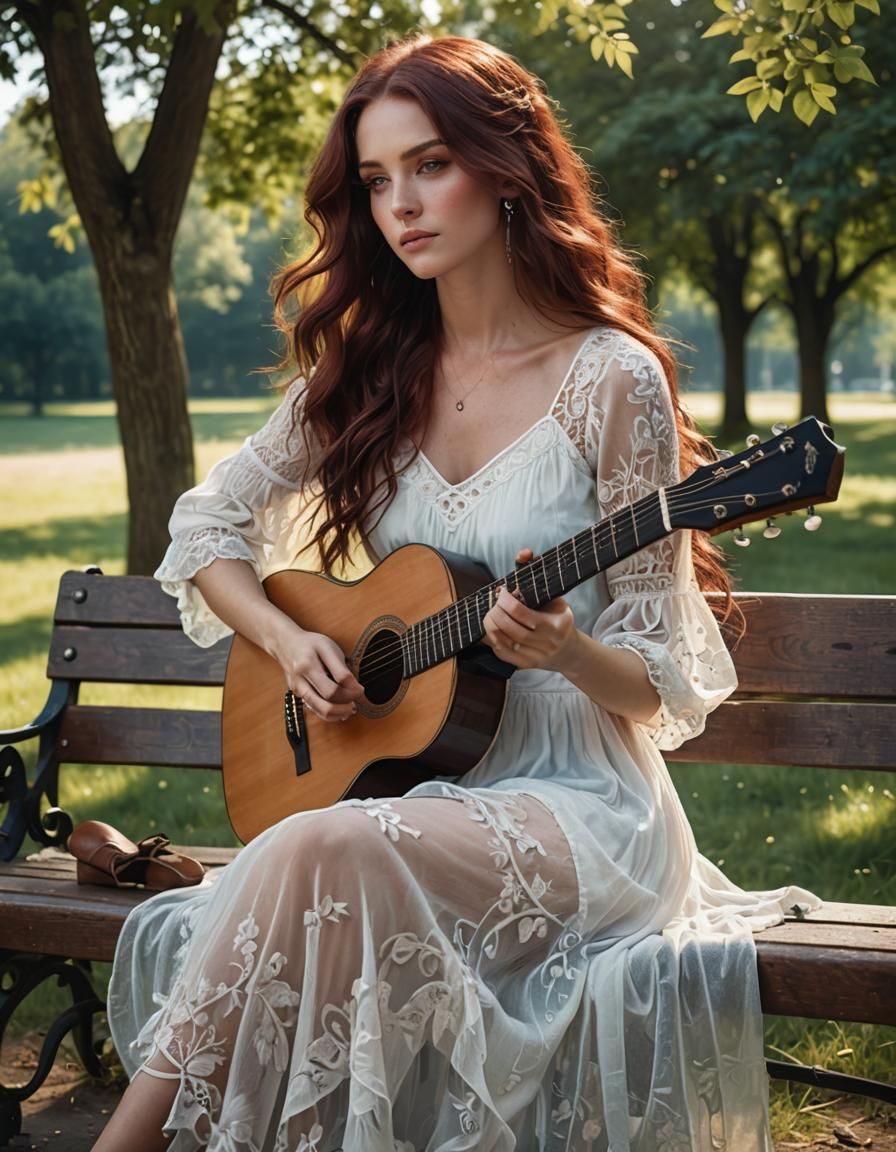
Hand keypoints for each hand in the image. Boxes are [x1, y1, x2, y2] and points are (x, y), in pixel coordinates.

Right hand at [271, 619, 364, 722]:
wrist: (286, 644)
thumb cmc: (311, 644)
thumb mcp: (328, 647)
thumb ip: (341, 668)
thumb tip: (355, 688)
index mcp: (309, 663)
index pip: (334, 683)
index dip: (352, 690)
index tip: (361, 689)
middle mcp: (301, 678)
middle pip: (326, 699)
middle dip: (345, 705)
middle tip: (356, 703)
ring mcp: (297, 688)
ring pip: (319, 709)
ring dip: (338, 713)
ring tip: (350, 709)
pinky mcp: (297, 695)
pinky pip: (314, 709)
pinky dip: (329, 714)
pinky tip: (339, 711)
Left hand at [482, 547, 581, 673]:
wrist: (568, 650)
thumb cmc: (558, 617)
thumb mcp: (555, 596)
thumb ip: (536, 573)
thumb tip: (524, 553)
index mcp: (557, 625)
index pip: (522, 613)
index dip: (506, 601)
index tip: (502, 592)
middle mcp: (548, 643)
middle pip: (511, 629)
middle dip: (496, 613)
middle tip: (493, 603)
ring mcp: (537, 657)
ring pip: (504, 642)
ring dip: (491, 625)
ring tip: (490, 614)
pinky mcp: (527, 665)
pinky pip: (503, 653)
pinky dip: (492, 640)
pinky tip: (492, 629)